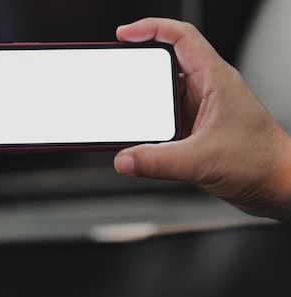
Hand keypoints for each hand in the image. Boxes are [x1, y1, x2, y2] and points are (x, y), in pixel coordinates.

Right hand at [113, 18, 290, 219]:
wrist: (279, 185)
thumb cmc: (261, 163)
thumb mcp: (202, 161)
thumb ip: (158, 161)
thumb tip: (125, 159)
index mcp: (215, 79)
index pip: (181, 37)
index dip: (150, 29)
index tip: (124, 35)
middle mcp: (208, 89)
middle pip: (166, 64)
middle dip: (139, 68)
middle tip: (116, 73)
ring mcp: (202, 108)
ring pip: (164, 92)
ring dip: (145, 101)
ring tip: (127, 110)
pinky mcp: (197, 128)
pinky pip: (167, 116)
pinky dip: (151, 122)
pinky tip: (142, 136)